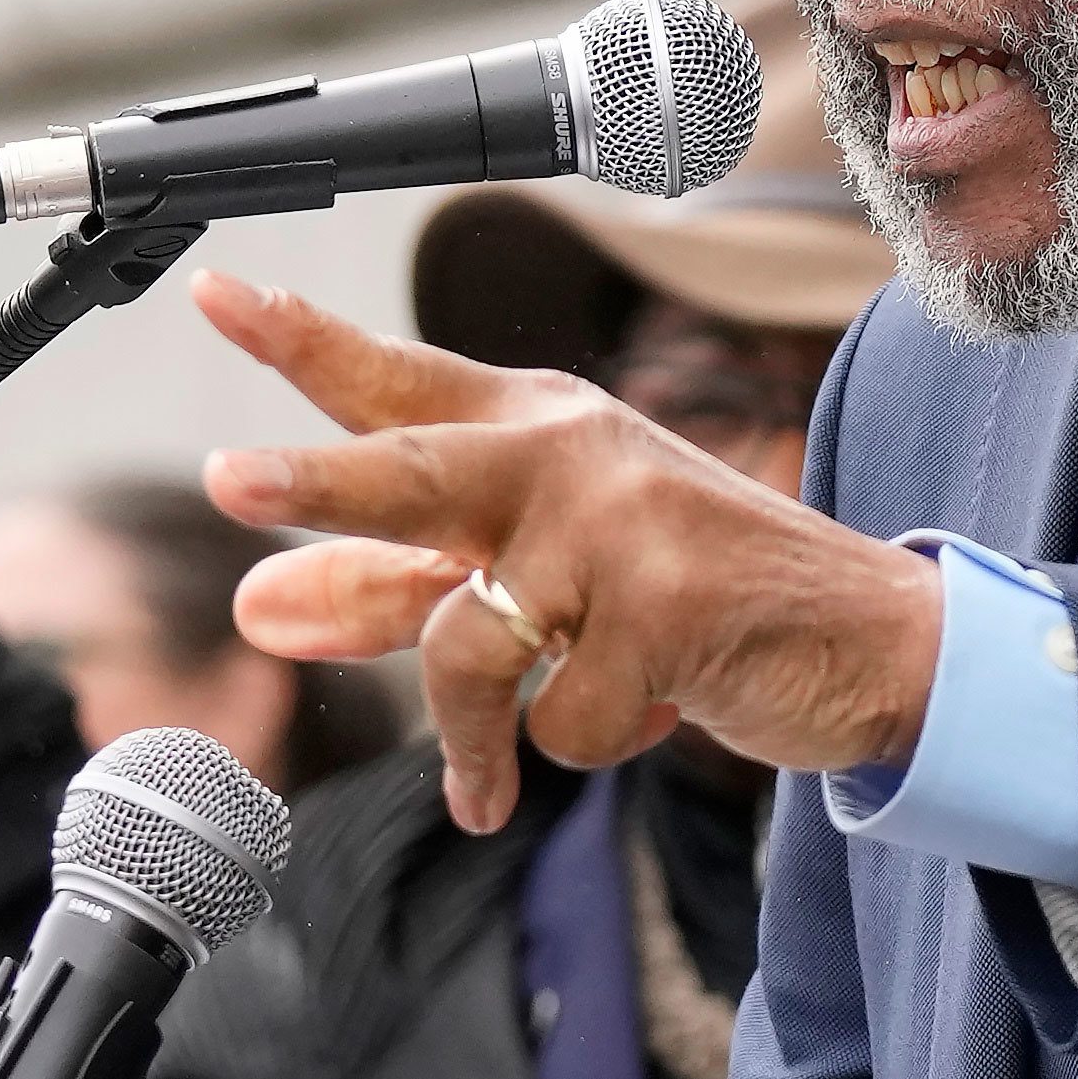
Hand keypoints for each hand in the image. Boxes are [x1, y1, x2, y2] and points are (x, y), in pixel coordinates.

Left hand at [195, 270, 944, 831]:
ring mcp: (623, 527)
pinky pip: (556, 719)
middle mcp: (570, 457)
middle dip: (318, 485)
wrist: (863, 643)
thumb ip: (397, 590)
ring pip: (471, 644)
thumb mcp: (538, 585)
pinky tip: (644, 714)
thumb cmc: (689, 602)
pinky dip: (578, 747)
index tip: (214, 296)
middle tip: (226, 482)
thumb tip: (259, 608)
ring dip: (469, 738)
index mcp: (533, 430)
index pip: (399, 383)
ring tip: (485, 782)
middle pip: (416, 469)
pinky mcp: (670, 609)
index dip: (301, 342)